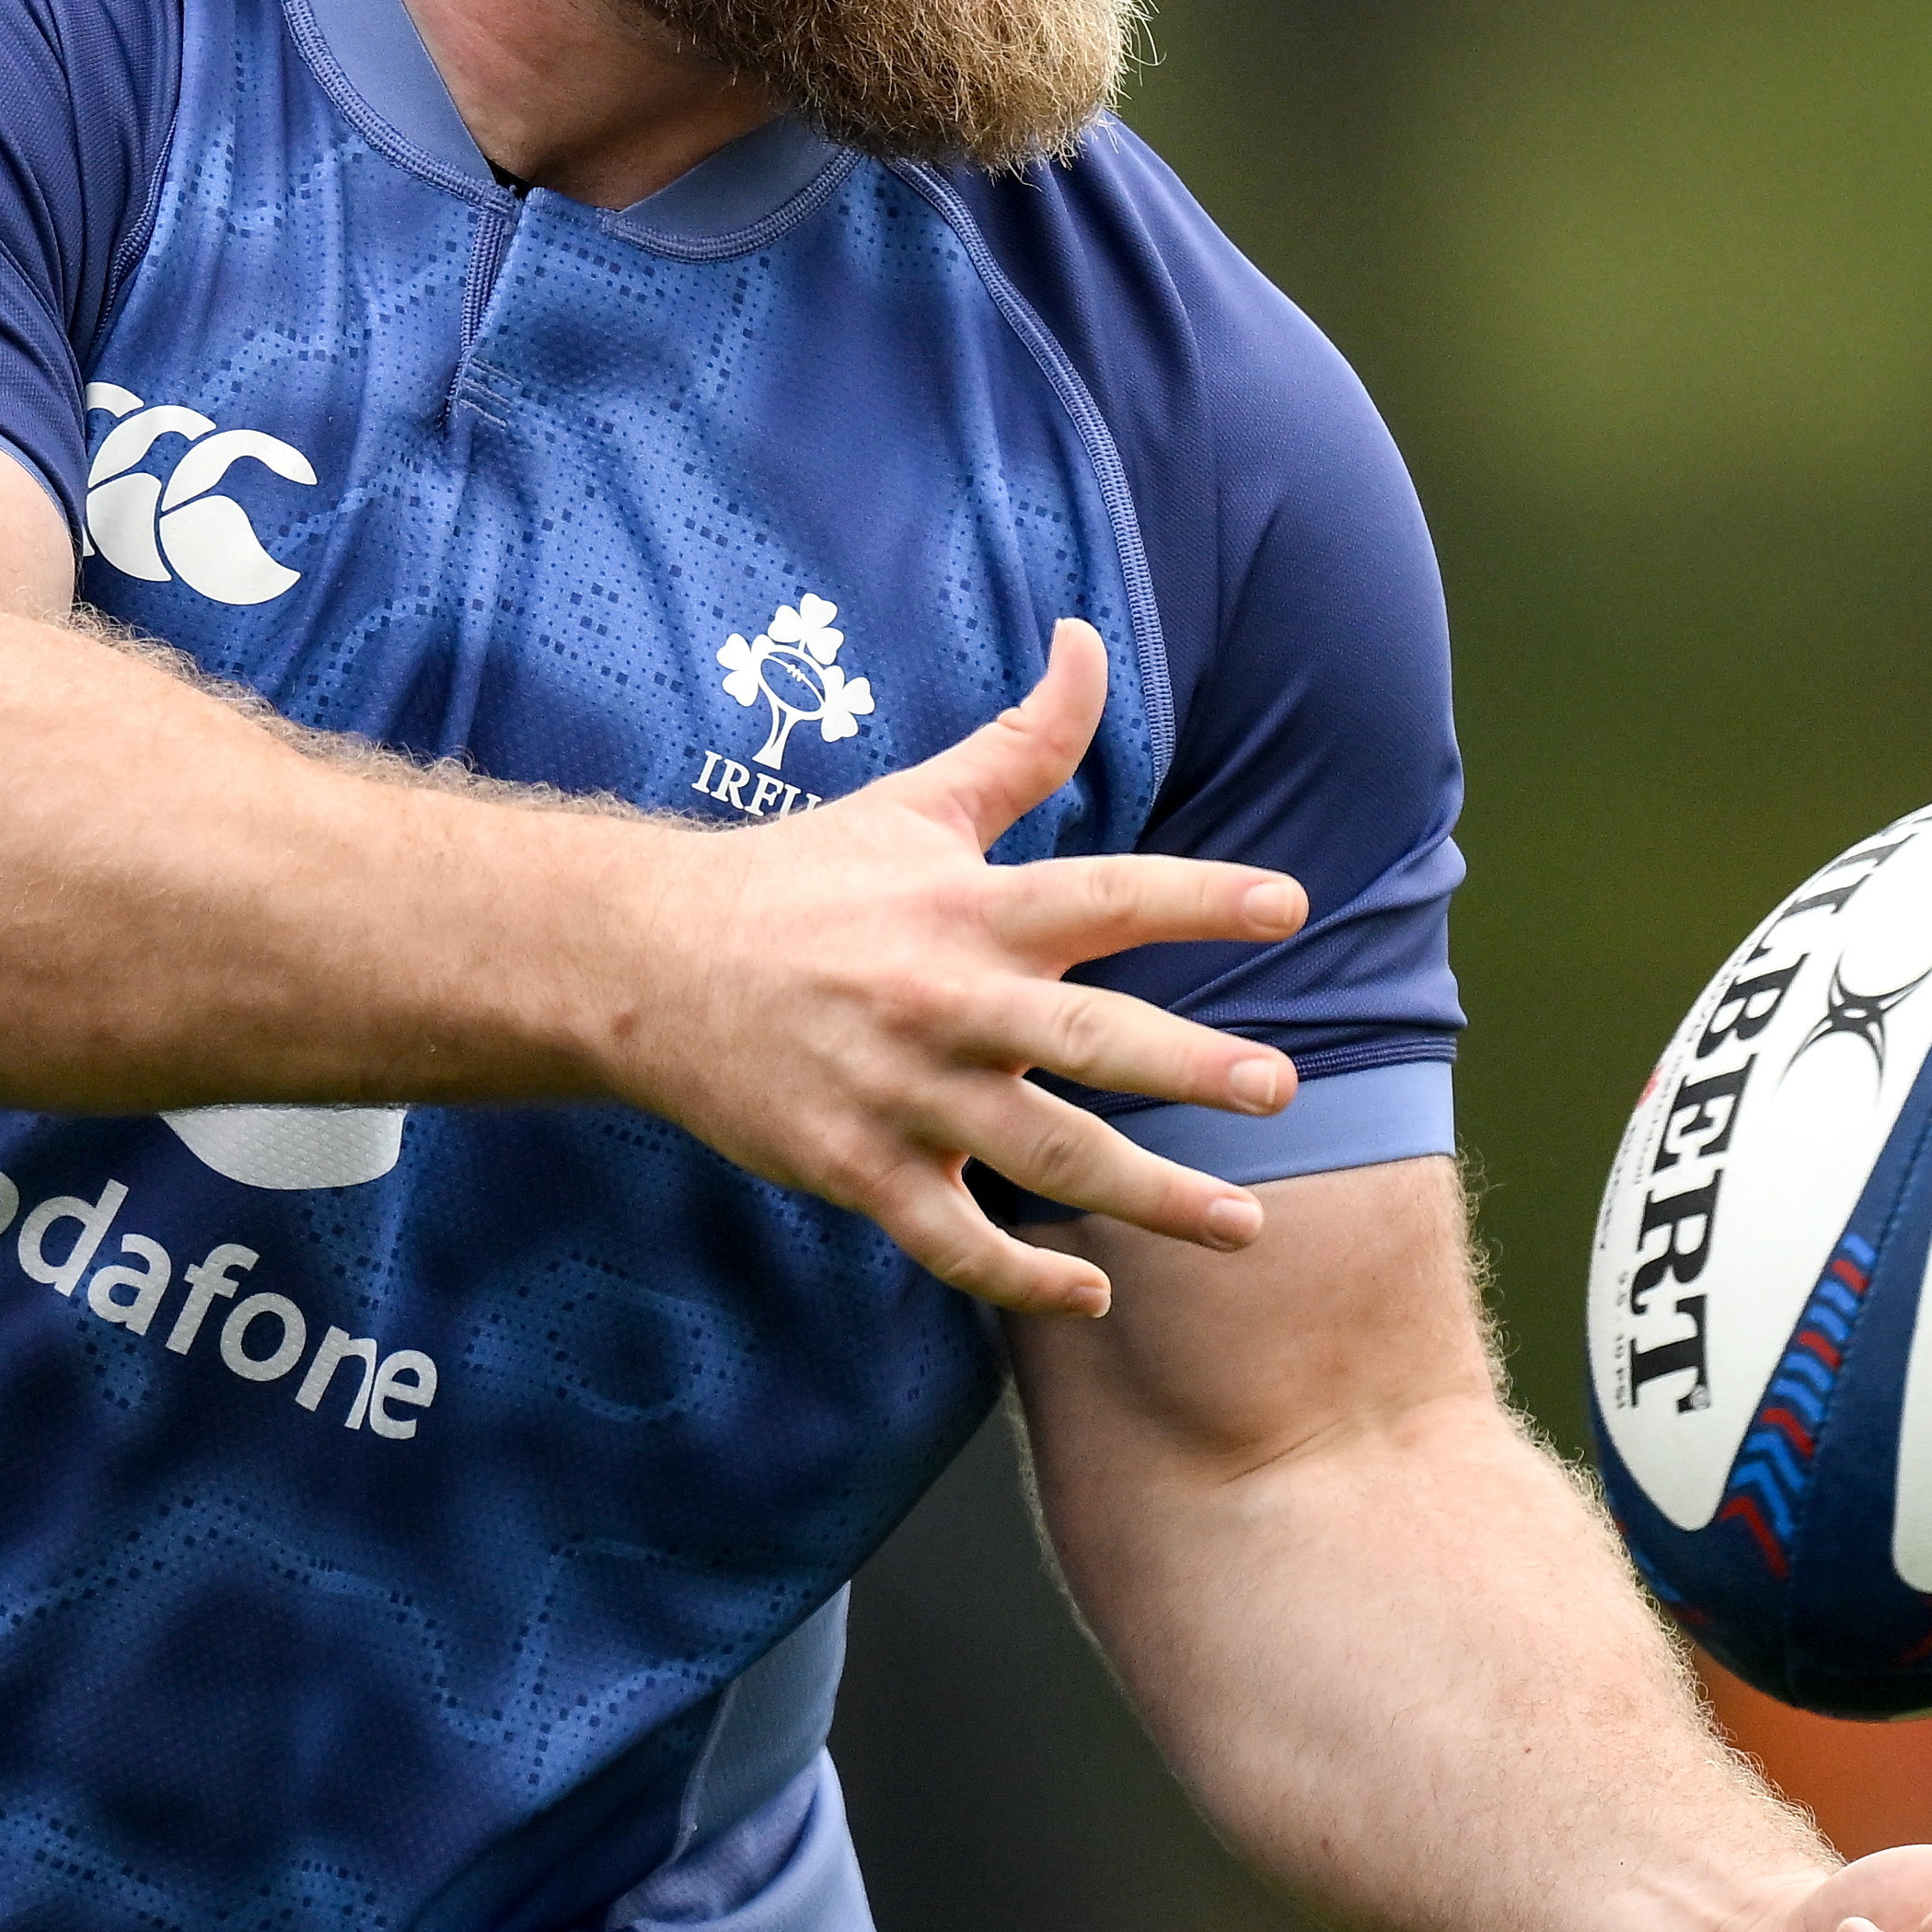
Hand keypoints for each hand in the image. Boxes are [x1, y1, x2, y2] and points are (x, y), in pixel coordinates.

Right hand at [617, 619, 1306, 1318]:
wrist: (645, 966)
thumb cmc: (798, 880)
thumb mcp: (913, 803)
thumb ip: (1023, 743)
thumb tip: (1087, 638)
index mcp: (969, 907)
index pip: (1105, 893)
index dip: (1198, 896)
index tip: (1287, 903)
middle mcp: (946, 1002)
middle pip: (1087, 1037)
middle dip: (1189, 1066)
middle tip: (1280, 1089)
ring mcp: (903, 1096)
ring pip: (1043, 1158)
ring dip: (1149, 1198)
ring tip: (1241, 1228)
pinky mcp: (860, 1170)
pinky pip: (953, 1243)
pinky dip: (1022, 1279)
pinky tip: (1092, 1294)